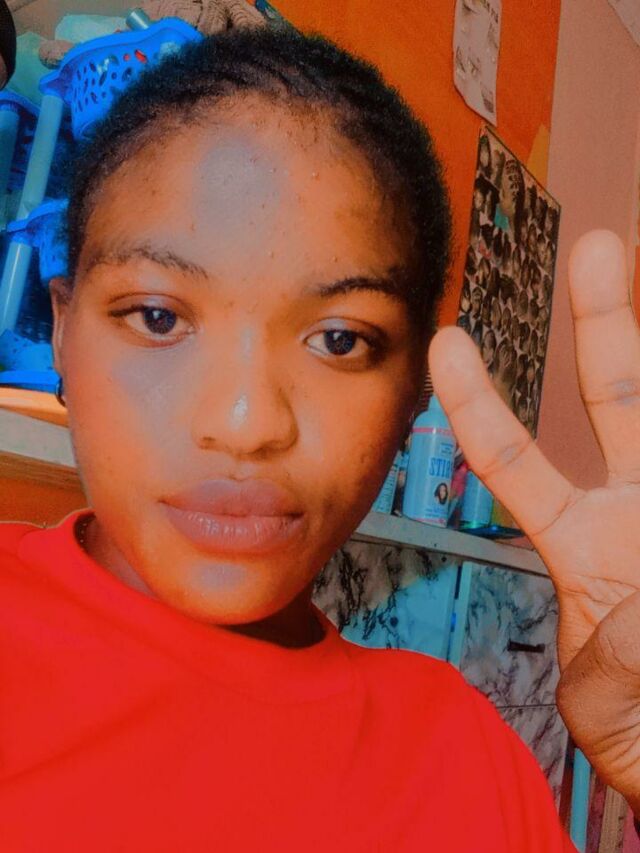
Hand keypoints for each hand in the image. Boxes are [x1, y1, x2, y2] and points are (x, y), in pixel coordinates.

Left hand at [429, 230, 639, 806]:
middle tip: (598, 241)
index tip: (445, 341)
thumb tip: (625, 631)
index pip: (518, 462)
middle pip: (622, 397)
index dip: (479, 403)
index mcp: (588, 549)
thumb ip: (604, 679)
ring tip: (638, 252)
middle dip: (609, 320)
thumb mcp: (610, 713)